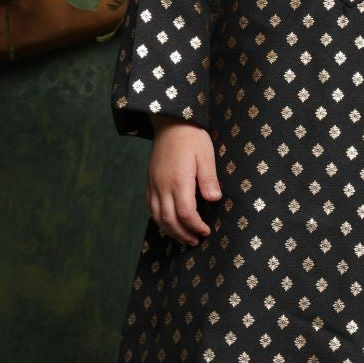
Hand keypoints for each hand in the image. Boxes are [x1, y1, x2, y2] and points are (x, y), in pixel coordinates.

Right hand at [147, 114, 222, 244]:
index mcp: (178, 180)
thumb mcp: (206, 155)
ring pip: (157, 217)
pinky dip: (159, 220)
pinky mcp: (150, 181)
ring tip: (184, 237)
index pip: (185, 213)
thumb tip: (214, 199)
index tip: (206, 231)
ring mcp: (153, 184)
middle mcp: (162, 185)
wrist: (170, 121)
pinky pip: (151, 207)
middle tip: (196, 241)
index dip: (196, 226)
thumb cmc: (191, 137)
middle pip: (169, 220)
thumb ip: (208, 178)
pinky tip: (169, 223)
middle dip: (183, 234)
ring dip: (170, 230)